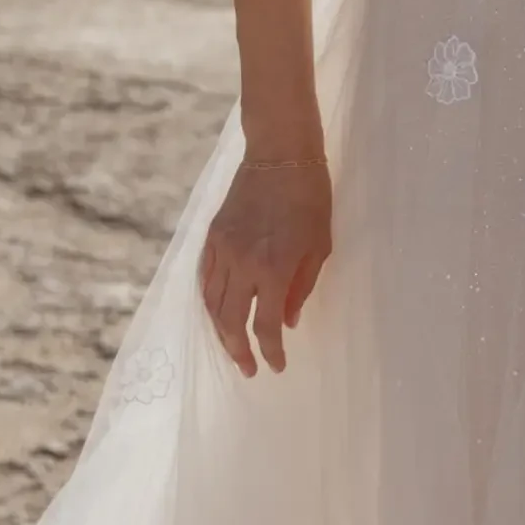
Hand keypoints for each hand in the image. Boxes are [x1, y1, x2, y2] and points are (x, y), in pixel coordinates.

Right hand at [200, 134, 332, 375]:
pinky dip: (209, 300)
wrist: (280, 155)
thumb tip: (287, 320)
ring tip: (232, 347)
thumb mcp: (319, 246)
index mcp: (274, 269)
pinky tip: (217, 312)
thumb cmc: (311, 199)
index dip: (270, 352)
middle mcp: (243, 264)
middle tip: (248, 369)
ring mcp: (223, 249)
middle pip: (232, 321)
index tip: (276, 366)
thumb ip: (301, 287)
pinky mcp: (213, 236)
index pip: (266, 325)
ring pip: (212, 303)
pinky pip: (204, 278)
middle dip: (239, 350)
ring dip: (220, 331)